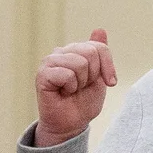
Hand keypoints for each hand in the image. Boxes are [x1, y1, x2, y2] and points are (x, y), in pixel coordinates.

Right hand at [34, 31, 116, 146]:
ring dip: (81, 82)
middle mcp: (60, 52)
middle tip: (82, 87)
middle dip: (93, 75)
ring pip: (79, 63)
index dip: (108, 67)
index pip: (99, 47)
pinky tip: (63, 93)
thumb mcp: (100, 75)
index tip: (110, 82)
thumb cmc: (84, 100)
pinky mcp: (42, 74)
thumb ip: (99, 52)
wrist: (72, 123)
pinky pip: (67, 74)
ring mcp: (49, 62)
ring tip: (71, 89)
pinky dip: (70, 87)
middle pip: (91, 52)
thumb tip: (99, 29)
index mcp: (75, 50)